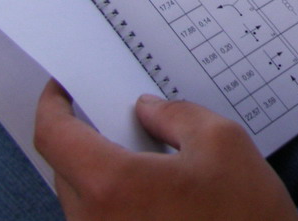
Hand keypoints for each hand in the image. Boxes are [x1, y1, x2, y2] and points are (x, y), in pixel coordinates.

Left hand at [34, 80, 297, 220]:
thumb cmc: (245, 214)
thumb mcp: (221, 141)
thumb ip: (175, 115)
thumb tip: (147, 110)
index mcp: (112, 186)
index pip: (54, 137)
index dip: (52, 105)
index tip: (61, 89)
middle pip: (66, 170)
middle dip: (85, 139)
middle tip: (120, 119)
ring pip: (82, 201)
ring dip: (102, 175)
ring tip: (146, 160)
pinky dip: (116, 202)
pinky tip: (154, 195)